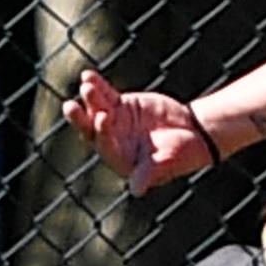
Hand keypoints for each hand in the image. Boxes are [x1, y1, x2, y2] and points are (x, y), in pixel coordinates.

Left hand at [62, 69, 220, 192]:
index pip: (104, 144)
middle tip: (70, 106)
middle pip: (89, 128)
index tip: (103, 117)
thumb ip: (148, 173)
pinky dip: (97, 85)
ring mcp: (113, 122)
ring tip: (87, 85)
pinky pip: (104, 95)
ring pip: (95, 109)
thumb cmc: (183, 153)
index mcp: (119, 158)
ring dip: (89, 98)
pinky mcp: (119, 105)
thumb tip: (136, 191)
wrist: (195, 132)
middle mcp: (111, 141)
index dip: (101, 131)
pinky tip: (88, 75)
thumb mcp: (166, 163)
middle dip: (79, 118)